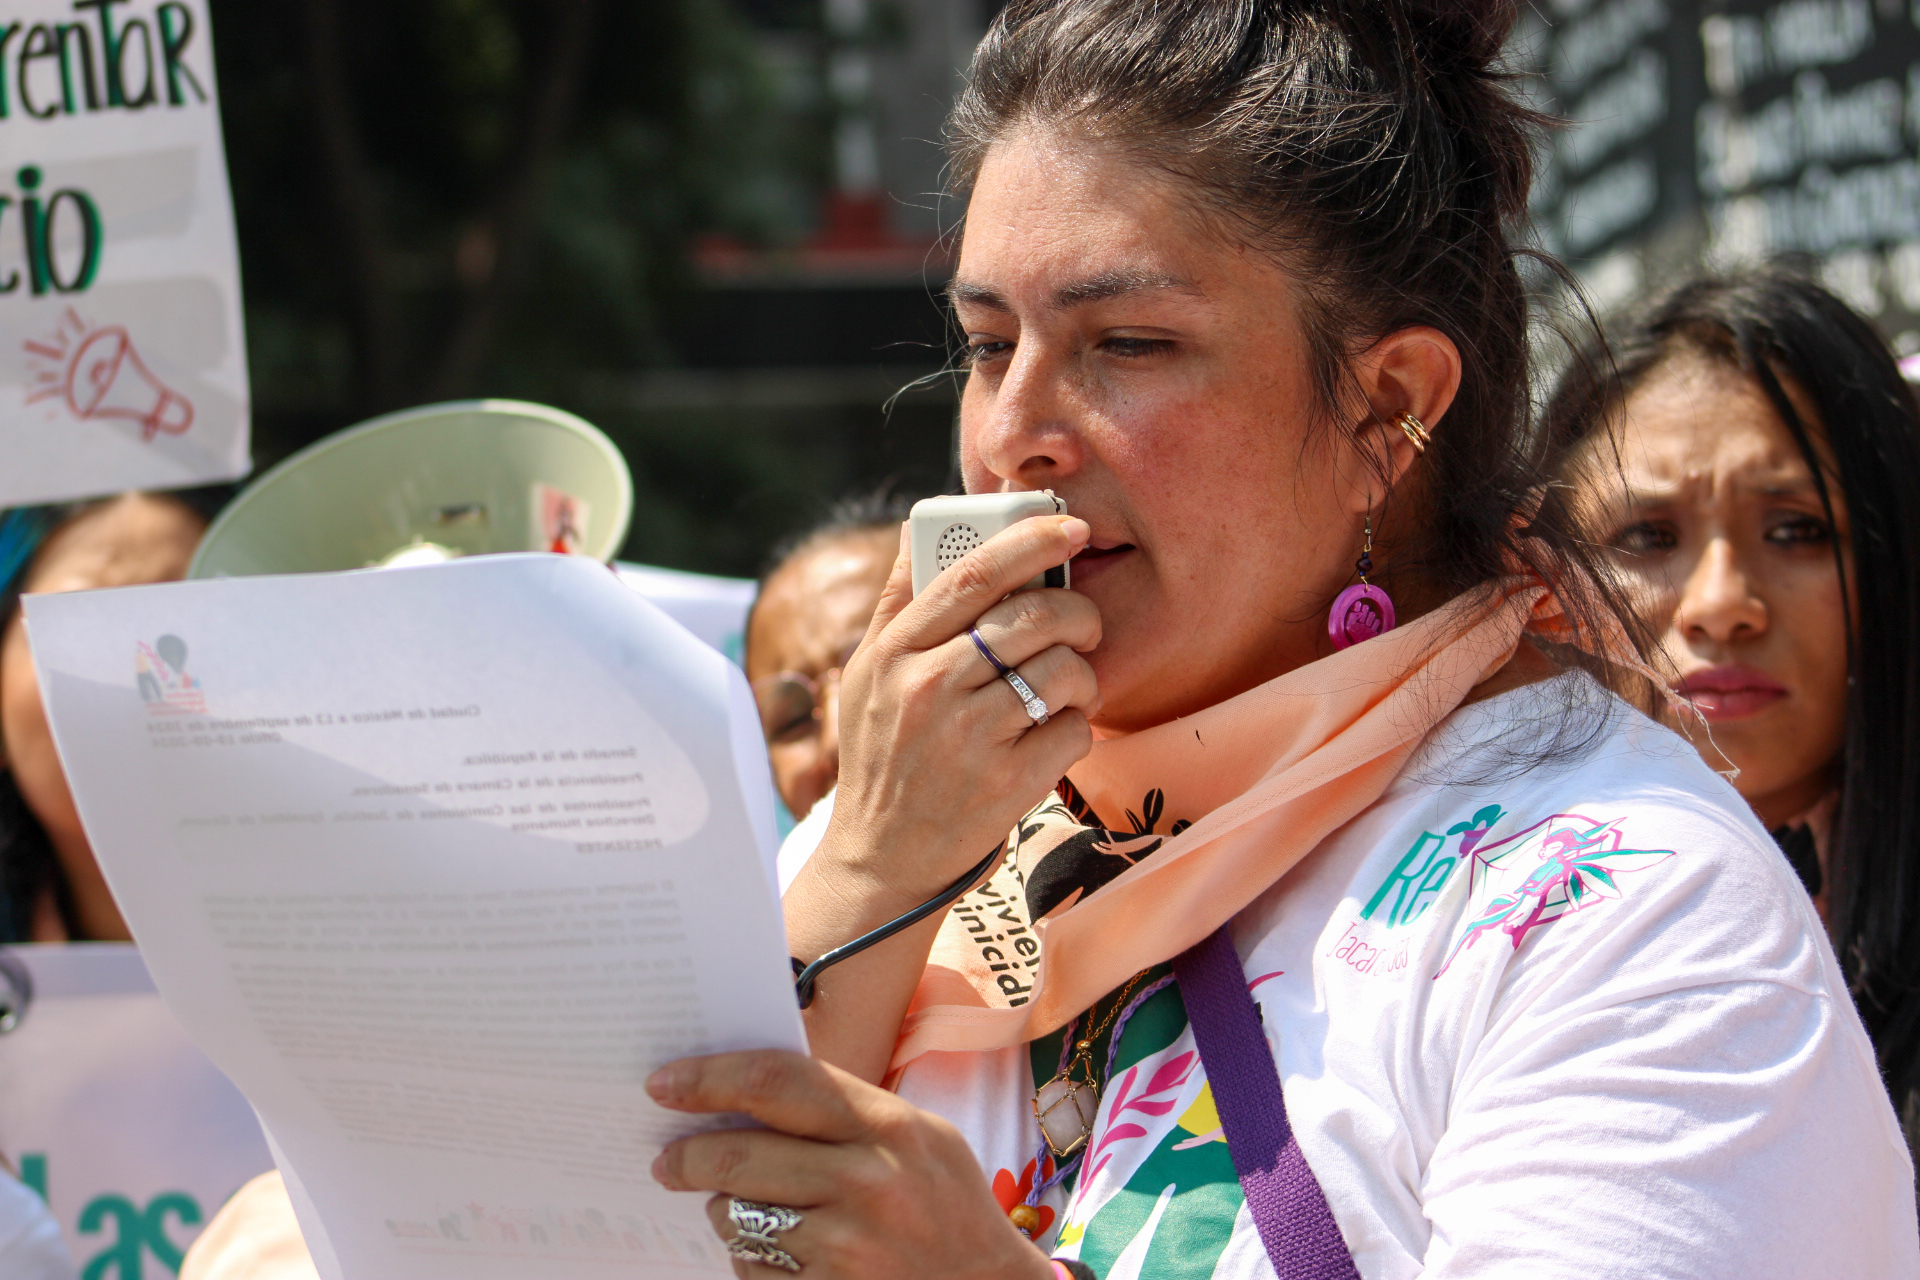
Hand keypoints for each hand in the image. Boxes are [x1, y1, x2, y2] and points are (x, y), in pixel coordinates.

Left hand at [650, 1050, 1054, 1279]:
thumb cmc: (945, 1199)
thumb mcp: (916, 1133)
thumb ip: (842, 1109)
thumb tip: (743, 1092)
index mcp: (887, 1125)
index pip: (776, 1083)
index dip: (709, 1078)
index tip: (665, 1083)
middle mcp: (867, 1182)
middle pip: (739, 1155)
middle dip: (687, 1158)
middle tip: (668, 1161)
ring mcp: (847, 1248)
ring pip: (737, 1217)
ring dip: (725, 1211)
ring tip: (744, 1209)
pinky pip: (753, 1270)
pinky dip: (753, 1259)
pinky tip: (783, 1252)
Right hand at [824, 514, 1099, 905]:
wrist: (881, 860)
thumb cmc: (884, 756)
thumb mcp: (868, 675)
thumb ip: (899, 602)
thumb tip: (921, 527)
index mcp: (895, 652)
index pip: (972, 575)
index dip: (1029, 539)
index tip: (1071, 525)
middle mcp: (929, 689)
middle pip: (1032, 616)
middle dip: (1077, 611)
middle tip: (1082, 626)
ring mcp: (970, 738)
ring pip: (1062, 670)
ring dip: (1081, 674)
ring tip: (1063, 690)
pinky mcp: (1008, 783)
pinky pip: (1074, 728)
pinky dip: (1075, 728)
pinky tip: (1049, 738)